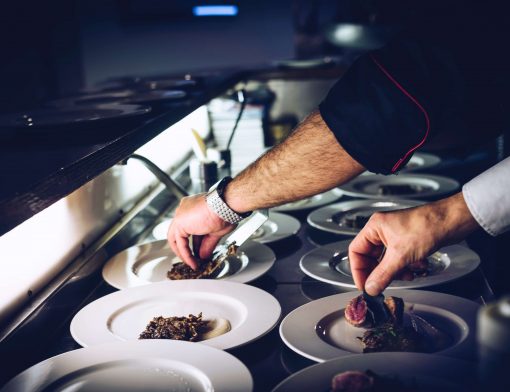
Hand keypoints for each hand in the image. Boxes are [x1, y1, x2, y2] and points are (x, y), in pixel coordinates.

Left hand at [167, 194, 234, 268]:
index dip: (195, 242)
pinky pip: (180, 243)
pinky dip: (186, 254)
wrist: (225, 206)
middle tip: (192, 259)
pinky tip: (192, 262)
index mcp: (193, 207)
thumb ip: (207, 244)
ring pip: (176, 238)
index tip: (199, 252)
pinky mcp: (179, 223)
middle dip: (186, 248)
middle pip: (180, 233)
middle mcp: (184, 210)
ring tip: (192, 264)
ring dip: (184, 253)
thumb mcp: (216, 231)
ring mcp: (180, 215)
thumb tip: (203, 256)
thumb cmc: (225, 212)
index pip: (190, 228)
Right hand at [348, 192, 478, 295]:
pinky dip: (407, 267)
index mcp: (374, 227)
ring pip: (386, 261)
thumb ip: (383, 274)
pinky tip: (417, 267)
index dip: (358, 270)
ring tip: (407, 274)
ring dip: (396, 271)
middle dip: (380, 272)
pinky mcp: (408, 242)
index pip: (356, 251)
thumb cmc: (427, 226)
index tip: (364, 285)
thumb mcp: (401, 255)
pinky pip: (399, 259)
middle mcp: (382, 231)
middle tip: (384, 285)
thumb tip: (370, 288)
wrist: (452, 221)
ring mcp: (395, 236)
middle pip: (371, 258)